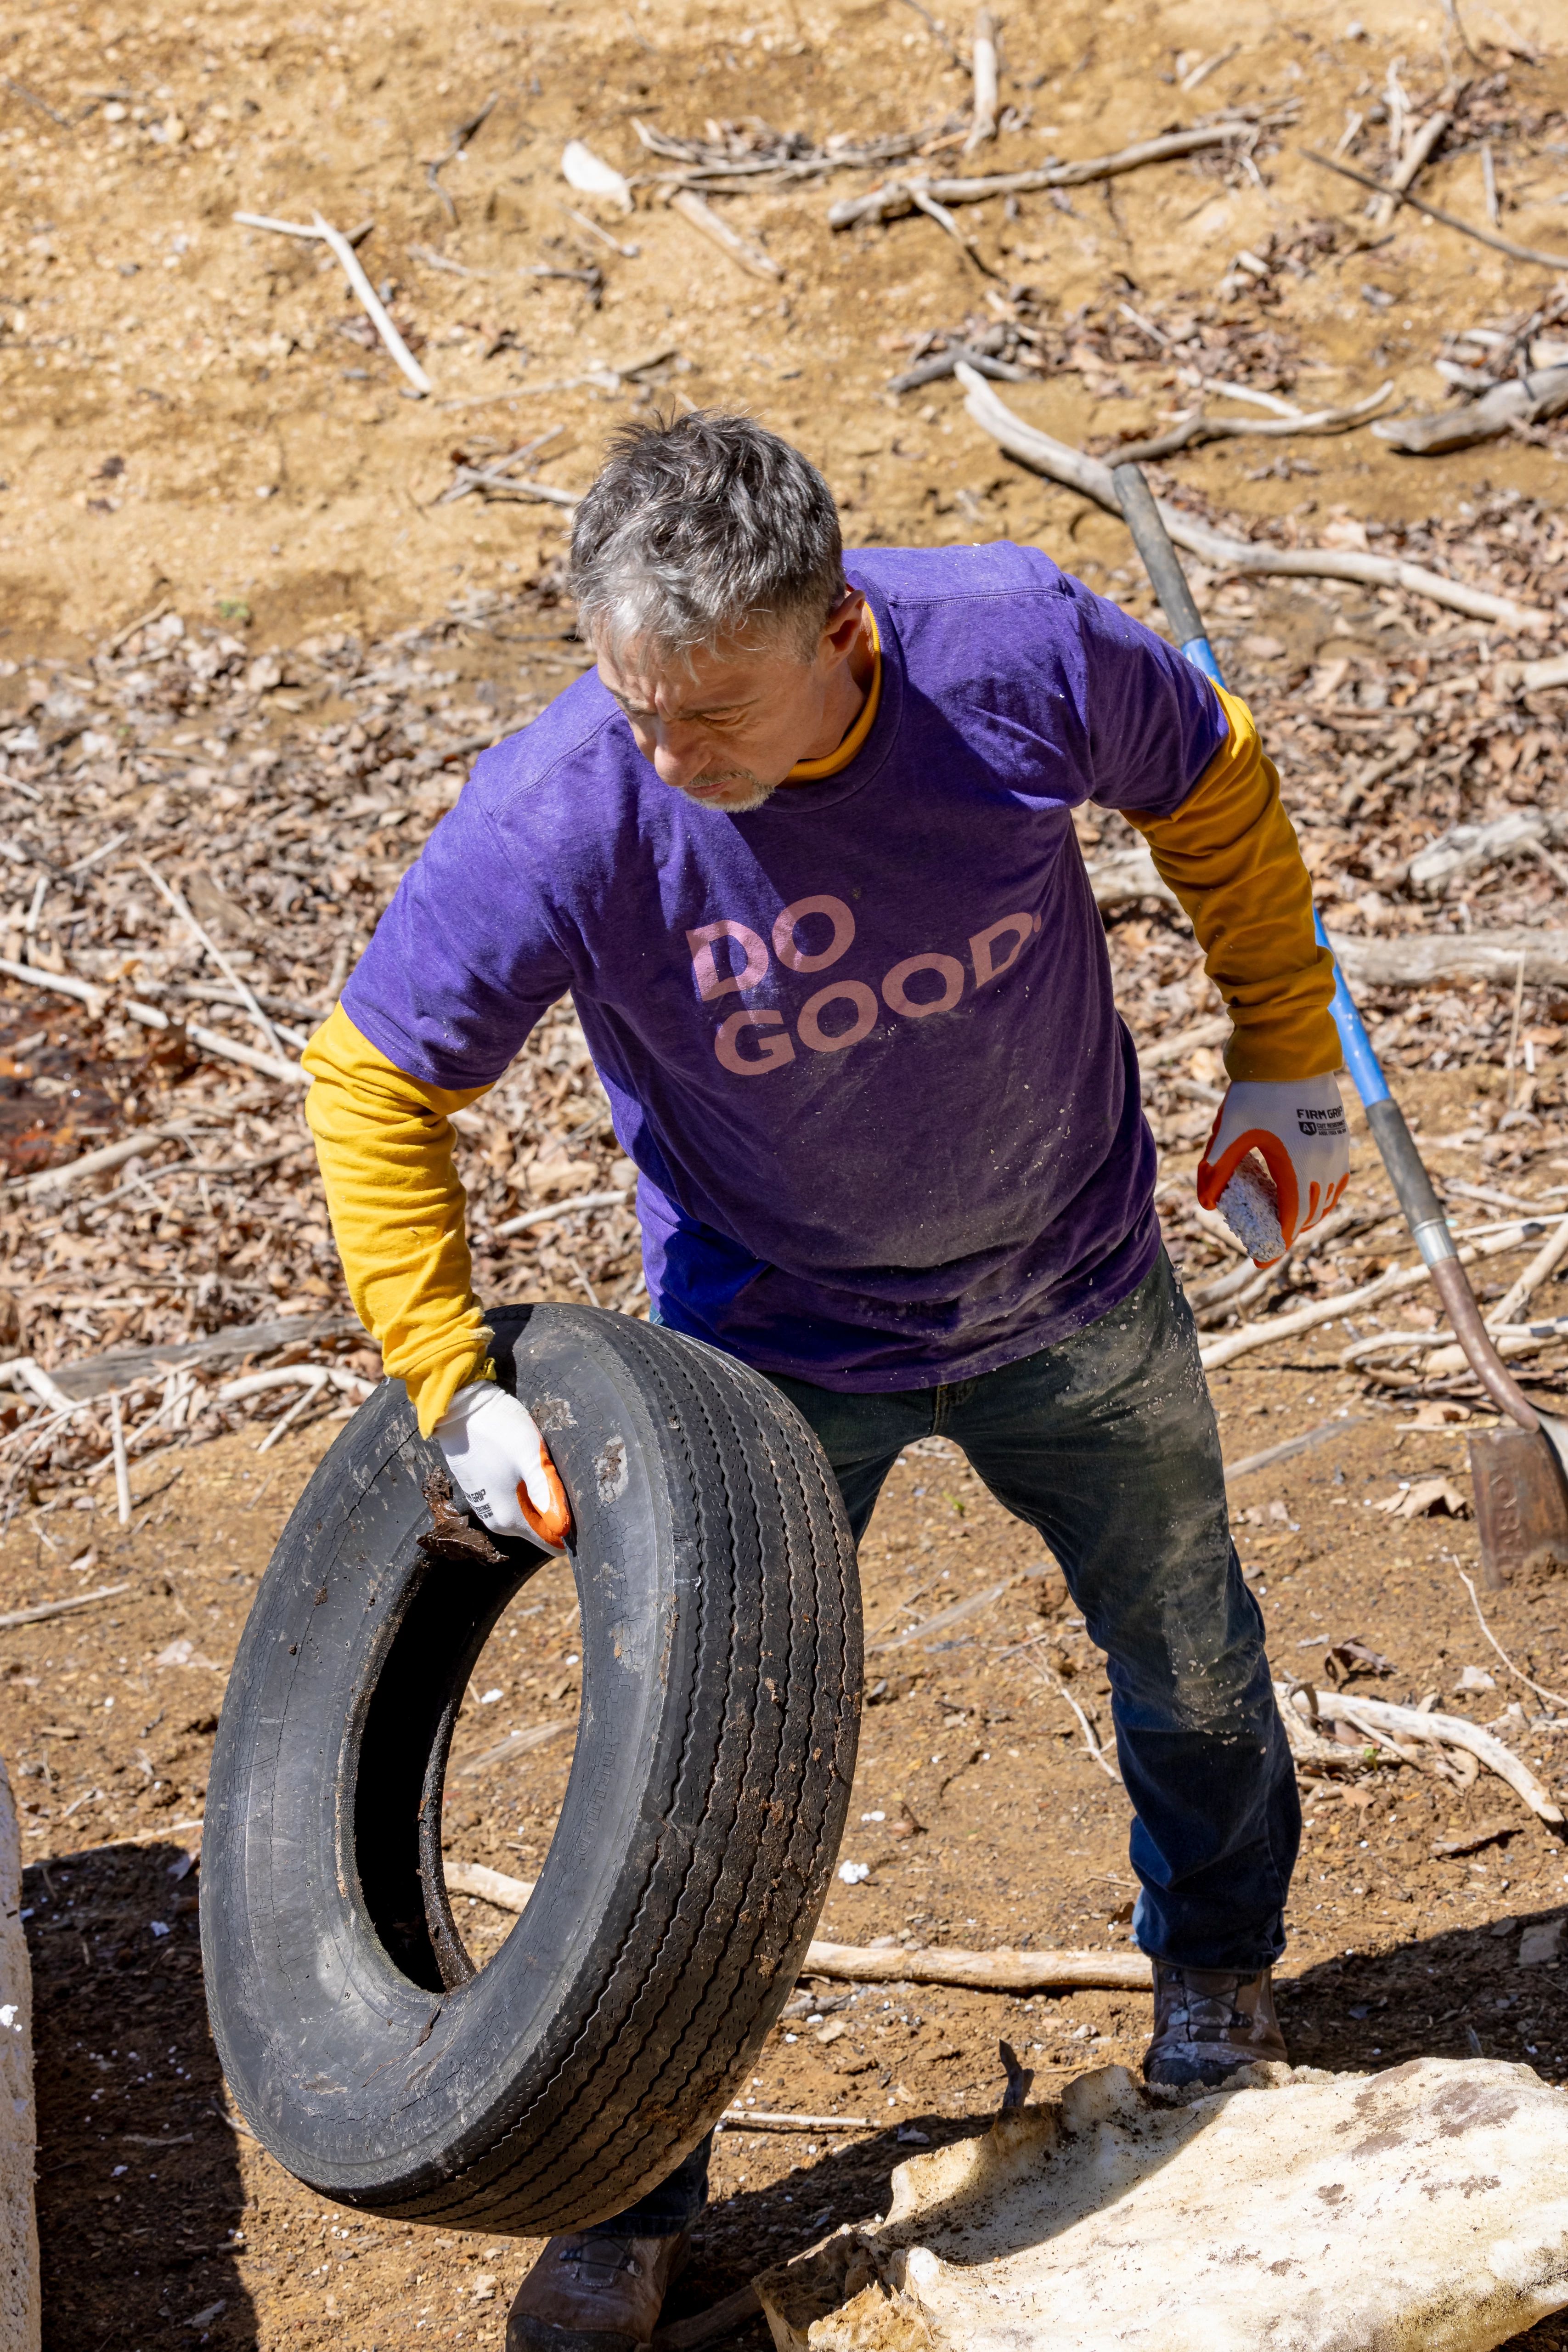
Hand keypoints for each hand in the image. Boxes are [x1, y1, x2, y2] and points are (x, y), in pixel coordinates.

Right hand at [435, 1381, 572, 1549]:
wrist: (461, 1411)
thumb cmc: (499, 1431)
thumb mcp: (530, 1456)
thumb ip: (546, 1492)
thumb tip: (563, 1527)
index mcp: (511, 1518)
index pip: (551, 1543)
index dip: (569, 1529)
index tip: (579, 1507)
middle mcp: (496, 1522)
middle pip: (540, 1527)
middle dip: (555, 1509)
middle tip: (558, 1476)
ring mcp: (487, 1508)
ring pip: (527, 1513)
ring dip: (539, 1497)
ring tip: (539, 1466)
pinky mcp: (481, 1495)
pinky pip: (513, 1502)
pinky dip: (524, 1490)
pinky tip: (523, 1465)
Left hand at [1196, 1076, 1349, 1266]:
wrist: (1291, 1051)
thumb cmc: (1257, 1090)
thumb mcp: (1230, 1131)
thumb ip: (1217, 1167)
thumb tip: (1206, 1203)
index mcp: (1296, 1166)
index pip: (1290, 1220)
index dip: (1276, 1245)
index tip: (1261, 1261)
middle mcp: (1323, 1163)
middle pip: (1311, 1214)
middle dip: (1290, 1230)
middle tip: (1267, 1237)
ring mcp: (1336, 1149)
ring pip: (1328, 1197)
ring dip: (1309, 1213)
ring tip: (1286, 1218)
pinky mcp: (1340, 1135)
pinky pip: (1338, 1178)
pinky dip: (1324, 1193)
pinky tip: (1306, 1190)